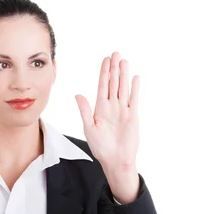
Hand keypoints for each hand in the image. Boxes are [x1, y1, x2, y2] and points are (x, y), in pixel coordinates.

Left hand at [75, 52, 139, 169]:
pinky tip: (135, 78)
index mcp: (100, 108)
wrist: (115, 160)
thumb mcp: (89, 127)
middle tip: (115, 53)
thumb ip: (85, 110)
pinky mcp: (133, 116)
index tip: (105, 60)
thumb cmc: (101, 147)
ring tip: (124, 61)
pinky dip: (135, 89)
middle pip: (114, 83)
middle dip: (114, 69)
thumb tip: (78, 95)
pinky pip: (134, 99)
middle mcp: (112, 106)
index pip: (102, 86)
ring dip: (124, 75)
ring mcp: (123, 110)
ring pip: (123, 88)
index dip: (104, 72)